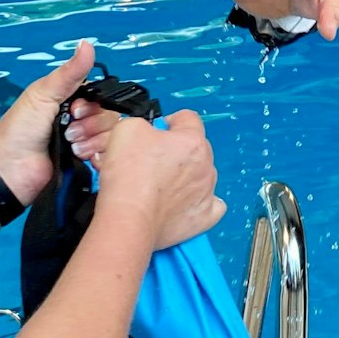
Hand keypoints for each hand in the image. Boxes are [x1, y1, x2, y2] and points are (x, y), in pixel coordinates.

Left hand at [0, 41, 100, 203]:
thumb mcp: (42, 95)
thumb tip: (86, 44)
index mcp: (68, 99)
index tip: (76, 110)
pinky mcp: (86, 162)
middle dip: (91, 125)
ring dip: (92, 141)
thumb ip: (69, 72)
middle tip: (69, 130)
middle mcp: (79, 119)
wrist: (10, 172)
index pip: (100, 95)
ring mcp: (83, 141)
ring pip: (111, 136)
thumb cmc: (18, 131)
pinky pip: (108, 155)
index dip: (93, 104)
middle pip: (109, 116)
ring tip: (71, 147)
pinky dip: (98, 156)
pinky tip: (82, 157)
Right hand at [92, 107, 224, 250]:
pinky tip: (183, 203)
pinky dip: (198, 202)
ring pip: (201, 176)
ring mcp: (207, 193)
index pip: (187, 119)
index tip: (154, 132)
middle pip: (196, 148)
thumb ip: (143, 124)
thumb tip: (147, 132)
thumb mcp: (128, 128)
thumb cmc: (129, 176)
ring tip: (159, 185)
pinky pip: (211, 205)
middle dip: (176, 150)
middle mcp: (206, 166)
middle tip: (150, 161)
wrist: (129, 218)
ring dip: (185, 176)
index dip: (168, 122)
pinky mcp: (204, 217)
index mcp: (193, 141)